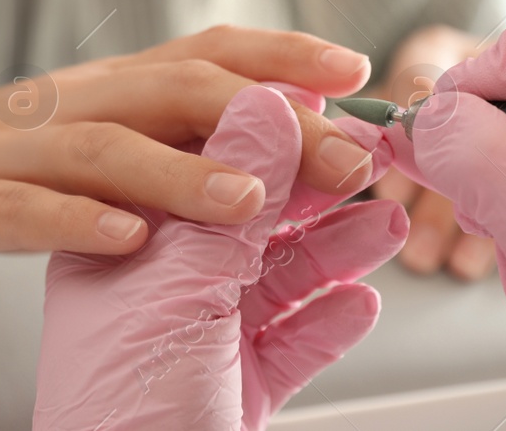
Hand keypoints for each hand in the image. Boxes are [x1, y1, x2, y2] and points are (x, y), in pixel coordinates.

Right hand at [0, 27, 380, 281]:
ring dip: (183, 169)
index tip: (357, 69)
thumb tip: (274, 132)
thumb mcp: (88, 138)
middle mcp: (71, 103)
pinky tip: (125, 237)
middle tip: (345, 154)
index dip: (283, 52)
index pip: (208, 52)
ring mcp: (15, 150)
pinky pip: (24, 209)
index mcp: (109, 88)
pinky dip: (77, 219)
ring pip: (107, 148)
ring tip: (249, 200)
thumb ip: (167, 133)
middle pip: (178, 90)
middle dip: (268, 119)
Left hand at [34, 85, 406, 430]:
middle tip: (369, 162)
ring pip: (281, 277)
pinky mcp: (238, 388)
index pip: (200, 165)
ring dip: (337, 250)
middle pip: (251, 218)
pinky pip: (295, 342)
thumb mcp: (180, 287)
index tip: (323, 110)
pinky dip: (330, 322)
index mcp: (124, 244)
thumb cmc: (122, 417)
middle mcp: (161, 284)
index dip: (264, 134)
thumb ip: (233, 200)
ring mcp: (202, 338)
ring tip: (384, 224)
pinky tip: (361, 301)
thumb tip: (266, 105)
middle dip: (314, 191)